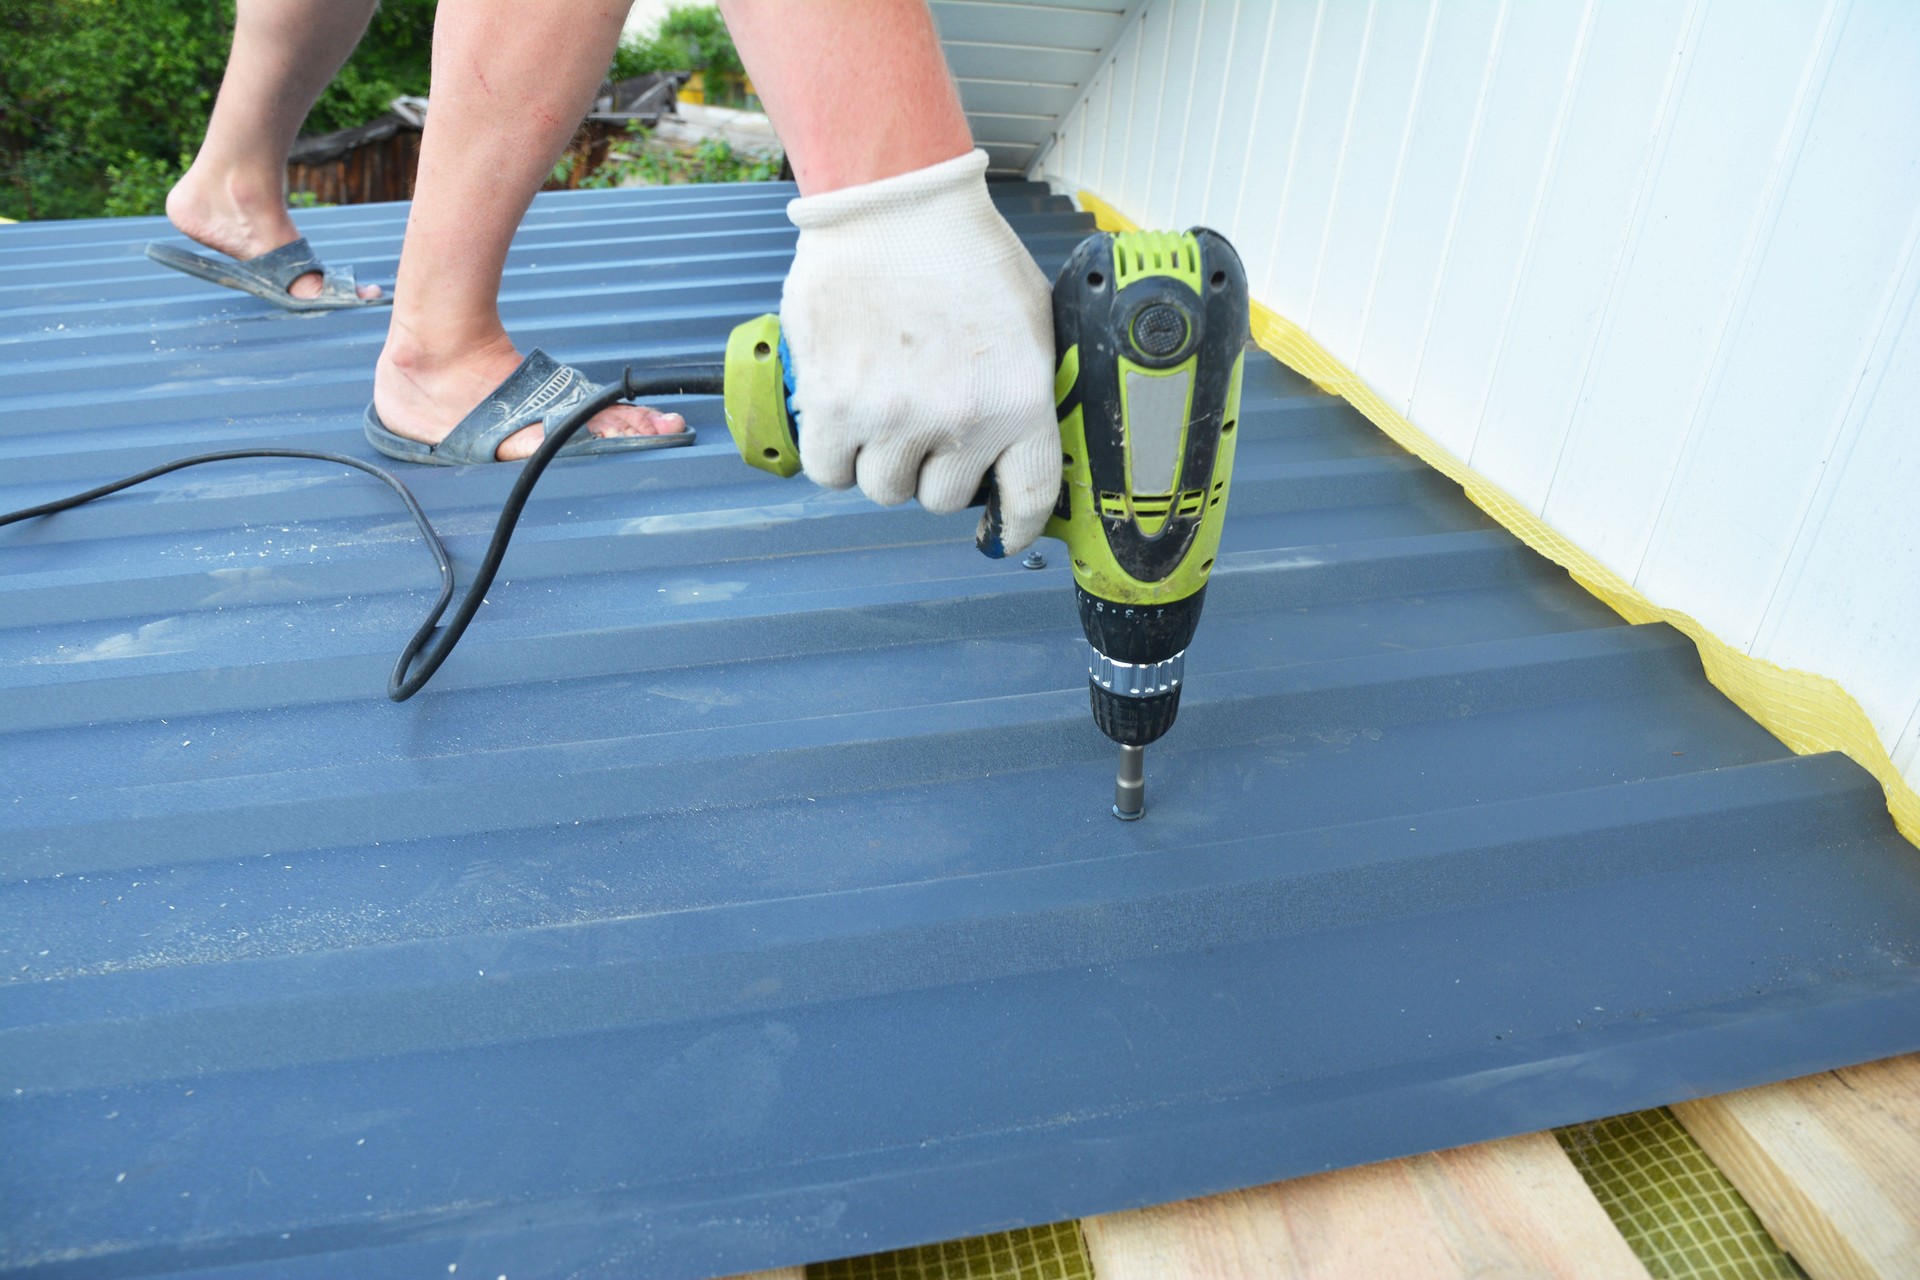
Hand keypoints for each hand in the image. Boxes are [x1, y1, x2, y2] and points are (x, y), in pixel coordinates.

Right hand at [780, 149, 1061, 552]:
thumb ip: (1029, 387)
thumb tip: (1022, 442)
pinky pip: (830, 471)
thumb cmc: (963, 248)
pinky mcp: (833, 403)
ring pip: (883, 489)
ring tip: (883, 416)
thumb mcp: (1032, 318)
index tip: (1003, 534)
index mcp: (1019, 399)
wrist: (895, 199)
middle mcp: (959, 419)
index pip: (1027, 498)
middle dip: (935, 471)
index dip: (1014, 527)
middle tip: (926, 429)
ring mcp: (891, 415)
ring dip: (883, 463)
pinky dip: (836, 456)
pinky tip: (845, 420)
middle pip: (942, 499)